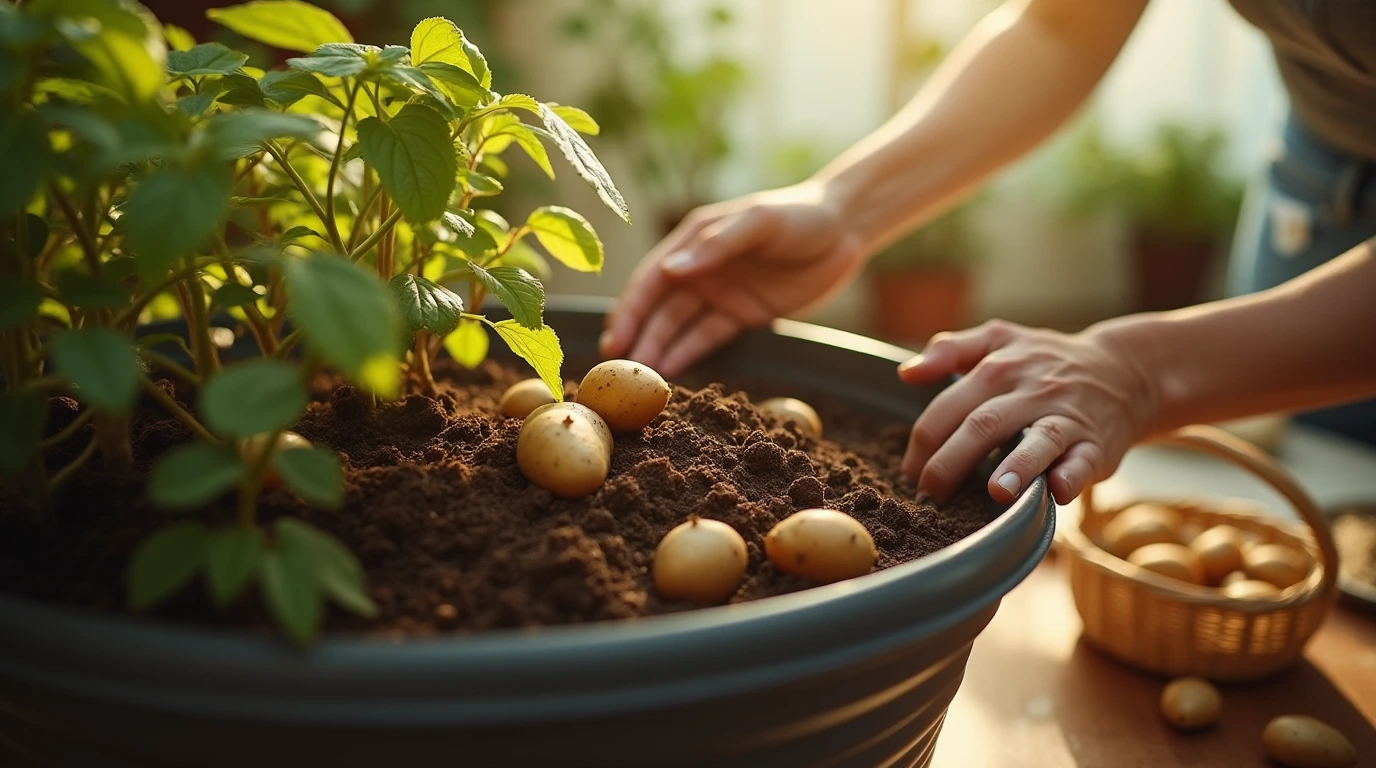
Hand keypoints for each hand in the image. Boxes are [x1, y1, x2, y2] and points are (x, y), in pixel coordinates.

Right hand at [600, 181, 867, 376]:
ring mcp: (719, 294)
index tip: (615, 339)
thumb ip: (717, 246)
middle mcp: (699, 268)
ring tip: (642, 380)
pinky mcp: (741, 316)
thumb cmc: (800, 216)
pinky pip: (708, 338)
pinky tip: (671, 373)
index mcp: (694, 239)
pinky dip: (688, 355)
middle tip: (617, 370)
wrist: (845, 230)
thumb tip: (670, 272)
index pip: (652, 278)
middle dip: (636, 337)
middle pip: (658, 308)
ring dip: (658, 351)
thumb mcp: (759, 223)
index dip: (630, 309)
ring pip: (679, 327)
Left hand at [897, 320, 1158, 504]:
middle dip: (950, 462)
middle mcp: (1031, 390)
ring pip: (1039, 440)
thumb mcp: (1000, 340)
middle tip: (929, 495)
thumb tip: (906, 373)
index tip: (909, 474)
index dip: (924, 442)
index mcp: (999, 366)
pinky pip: (1084, 460)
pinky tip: (1057, 491)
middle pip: (984, 424)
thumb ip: (951, 350)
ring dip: (1017, 466)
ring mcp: (1066, 417)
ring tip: (996, 491)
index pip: (949, 406)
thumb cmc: (1046, 362)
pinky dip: (1072, 476)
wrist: (1124, 371)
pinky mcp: (1097, 444)